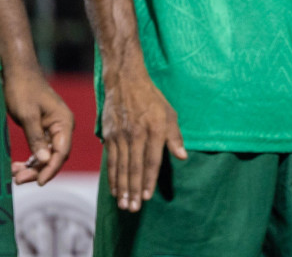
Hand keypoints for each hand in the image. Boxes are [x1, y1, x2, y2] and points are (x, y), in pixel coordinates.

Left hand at [2, 69, 73, 184]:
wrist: (18, 73)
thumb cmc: (23, 90)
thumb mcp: (28, 115)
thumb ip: (36, 138)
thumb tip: (45, 160)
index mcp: (64, 122)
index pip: (63, 151)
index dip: (52, 168)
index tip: (39, 182)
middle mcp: (62, 127)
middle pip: (56, 155)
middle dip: (39, 170)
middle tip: (19, 180)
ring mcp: (53, 128)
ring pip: (47, 155)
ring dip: (33, 167)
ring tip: (15, 175)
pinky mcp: (43, 129)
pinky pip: (40, 149)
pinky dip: (31, 159)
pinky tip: (18, 165)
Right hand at [101, 66, 185, 210]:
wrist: (125, 82)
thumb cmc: (152, 99)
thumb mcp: (169, 113)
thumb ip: (175, 136)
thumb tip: (183, 157)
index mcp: (153, 129)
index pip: (152, 160)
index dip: (150, 180)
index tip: (148, 197)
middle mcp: (135, 134)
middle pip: (134, 167)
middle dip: (134, 190)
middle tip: (133, 209)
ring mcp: (120, 136)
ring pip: (121, 167)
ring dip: (122, 188)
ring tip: (123, 204)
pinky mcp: (109, 136)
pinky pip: (111, 161)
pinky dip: (112, 177)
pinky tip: (114, 189)